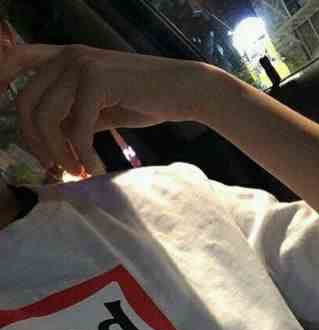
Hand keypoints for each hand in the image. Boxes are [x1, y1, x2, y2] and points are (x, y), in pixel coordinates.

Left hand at [0, 43, 210, 173]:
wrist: (185, 90)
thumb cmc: (148, 99)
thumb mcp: (103, 108)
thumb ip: (75, 116)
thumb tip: (53, 139)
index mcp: (68, 58)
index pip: (18, 61)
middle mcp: (69, 56)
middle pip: (27, 103)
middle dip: (37, 142)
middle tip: (59, 166)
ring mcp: (82, 64)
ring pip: (47, 117)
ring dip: (59, 152)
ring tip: (79, 169)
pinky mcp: (99, 80)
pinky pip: (77, 127)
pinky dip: (83, 154)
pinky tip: (95, 167)